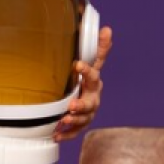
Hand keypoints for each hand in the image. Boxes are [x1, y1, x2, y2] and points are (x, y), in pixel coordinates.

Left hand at [54, 26, 111, 142]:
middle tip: (72, 105)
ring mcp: (88, 112)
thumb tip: (107, 28)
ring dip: (74, 121)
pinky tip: (56, 135)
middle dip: (82, 105)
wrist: (86, 94)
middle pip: (90, 102)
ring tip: (64, 120)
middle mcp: (93, 98)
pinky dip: (66, 134)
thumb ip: (98, 47)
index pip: (93, 74)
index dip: (87, 70)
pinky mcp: (81, 123)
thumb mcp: (90, 61)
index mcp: (94, 81)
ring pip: (84, 119)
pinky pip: (75, 131)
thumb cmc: (85, 76)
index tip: (77, 64)